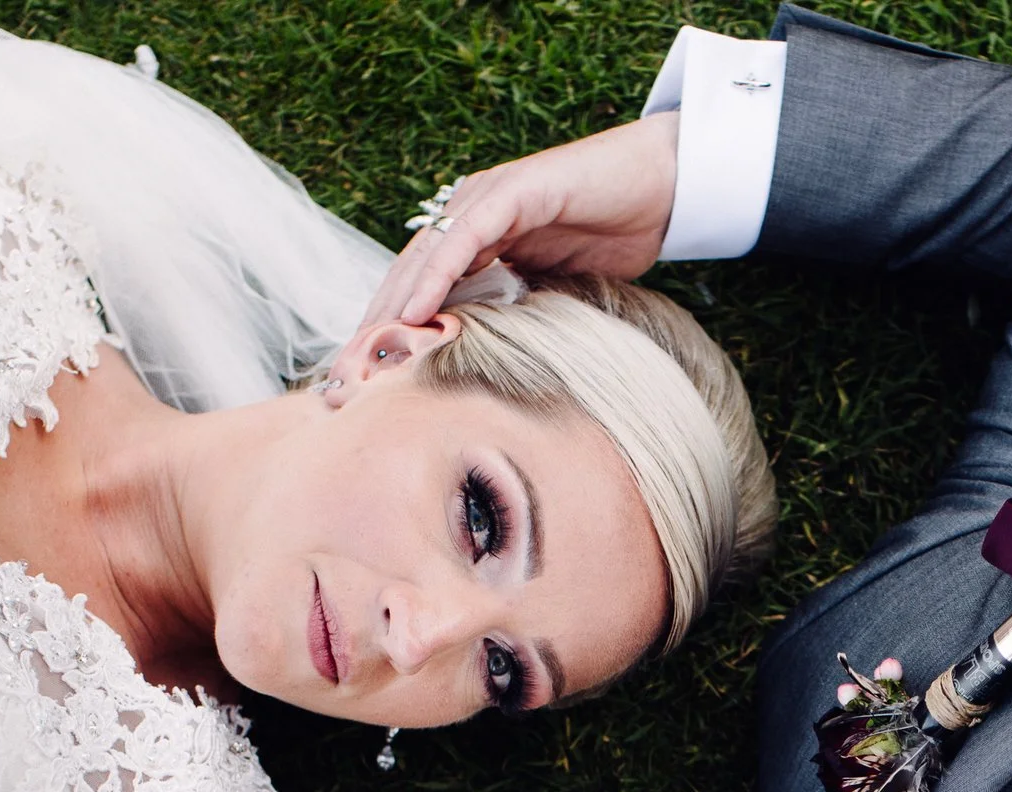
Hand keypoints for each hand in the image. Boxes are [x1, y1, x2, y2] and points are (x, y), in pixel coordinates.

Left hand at [336, 113, 680, 375]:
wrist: (664, 188)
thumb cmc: (618, 239)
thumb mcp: (556, 294)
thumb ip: (517, 317)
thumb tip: (488, 374)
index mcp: (477, 241)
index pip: (419, 290)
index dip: (390, 333)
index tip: (368, 383)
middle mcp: (471, 217)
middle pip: (408, 276)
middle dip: (376, 328)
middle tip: (347, 380)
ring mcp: (487, 200)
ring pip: (426, 258)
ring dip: (393, 308)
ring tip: (369, 354)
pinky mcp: (511, 193)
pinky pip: (464, 240)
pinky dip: (437, 276)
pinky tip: (416, 312)